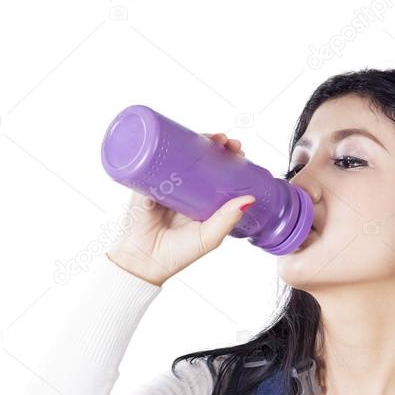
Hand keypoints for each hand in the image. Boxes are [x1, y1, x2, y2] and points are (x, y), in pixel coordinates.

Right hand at [106, 132, 253, 285]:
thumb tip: (251, 199)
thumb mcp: (209, 237)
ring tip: (215, 138)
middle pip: (201, 159)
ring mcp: (165, 182)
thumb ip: (227, 220)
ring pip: (182, 154)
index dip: (229, 162)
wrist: (143, 260)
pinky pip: (156, 157)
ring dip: (199, 140)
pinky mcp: (146, 180)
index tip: (240, 154)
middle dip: (217, 146)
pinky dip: (168, 142)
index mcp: (200, 202)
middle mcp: (184, 189)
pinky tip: (182, 134)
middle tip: (230, 143)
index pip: (217, 174)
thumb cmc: (177, 254)